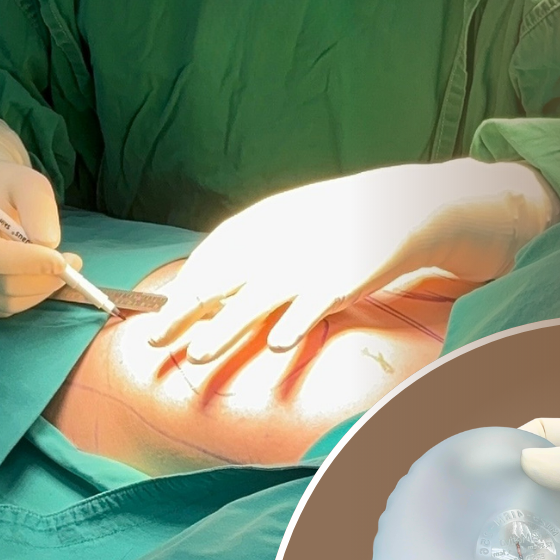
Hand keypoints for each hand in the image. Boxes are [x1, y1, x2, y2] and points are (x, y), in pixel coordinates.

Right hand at [0, 158, 82, 317]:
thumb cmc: (4, 190)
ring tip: (57, 268)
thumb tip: (49, 244)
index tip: (62, 259)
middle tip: (72, 264)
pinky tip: (37, 277)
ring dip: (40, 291)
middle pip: (1, 285)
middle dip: (43, 279)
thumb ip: (39, 207)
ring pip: (6, 303)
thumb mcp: (28, 183)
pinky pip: (2, 310)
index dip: (28, 264)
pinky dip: (28, 299)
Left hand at [149, 160, 559, 363]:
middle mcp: (278, 243)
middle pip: (222, 281)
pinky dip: (296, 322)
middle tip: (156, 339)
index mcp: (263, 225)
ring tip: (198, 353)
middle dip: (186, 313)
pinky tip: (278, 343)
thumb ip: (250, 255)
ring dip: (226, 327)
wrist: (404, 206)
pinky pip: (314, 304)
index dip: (181, 290)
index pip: (210, 258)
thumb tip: (203, 291)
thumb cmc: (336, 222)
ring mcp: (309, 262)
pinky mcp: (344, 279)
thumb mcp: (289, 225)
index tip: (155, 320)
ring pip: (258, 299)